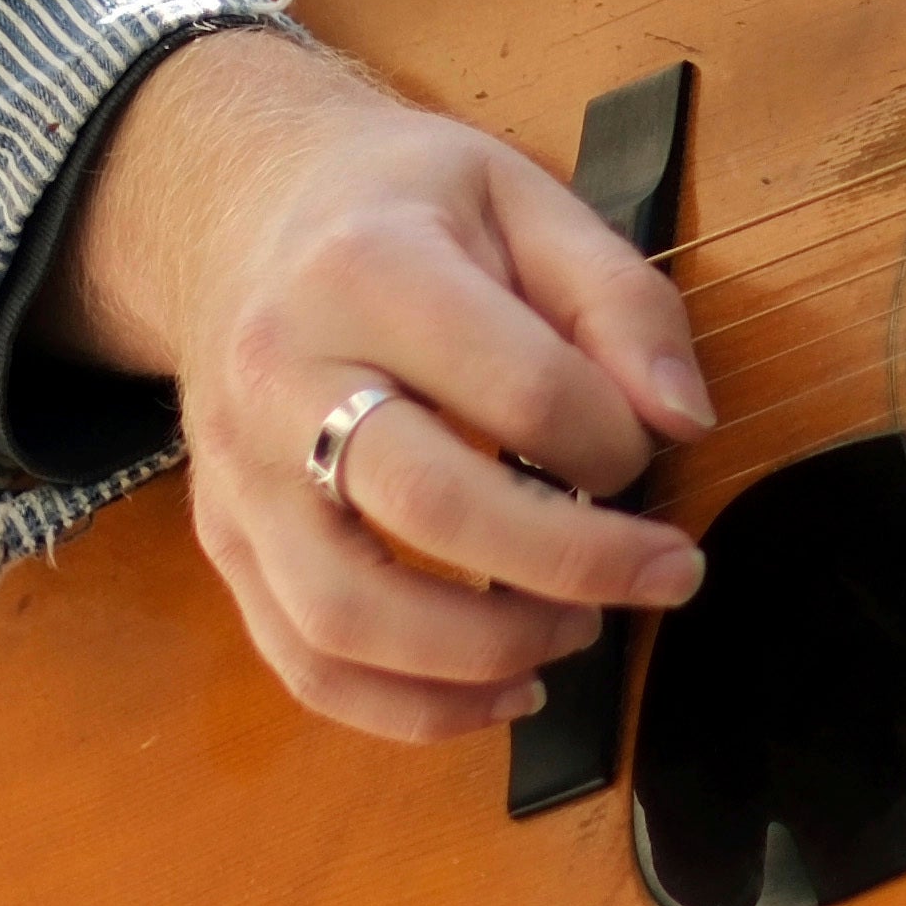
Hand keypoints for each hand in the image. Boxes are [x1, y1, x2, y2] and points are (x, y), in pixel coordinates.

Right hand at [54, 25, 712, 741]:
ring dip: (487, 653)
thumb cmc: (399, 206)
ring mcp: (236, 472)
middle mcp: (278, 377)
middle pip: (432, 512)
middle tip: (666, 574)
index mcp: (366, 270)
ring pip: (347, 615)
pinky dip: (408, 708)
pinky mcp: (224, 539)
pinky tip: (501, 689)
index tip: (643, 441)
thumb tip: (682, 421)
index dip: (614, 439)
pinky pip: (304, 662)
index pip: (521, 389)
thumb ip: (620, 300)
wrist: (236, 206)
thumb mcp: (524, 197)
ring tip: (577, 630)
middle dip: (577, 563)